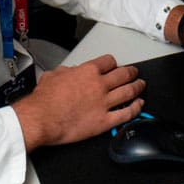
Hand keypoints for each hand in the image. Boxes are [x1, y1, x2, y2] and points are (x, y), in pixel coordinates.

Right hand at [10, 54, 145, 150]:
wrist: (43, 118)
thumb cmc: (45, 99)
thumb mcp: (53, 75)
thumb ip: (66, 71)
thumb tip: (70, 72)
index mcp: (87, 71)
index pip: (108, 61)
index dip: (113, 63)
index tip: (115, 66)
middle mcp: (99, 85)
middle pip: (123, 75)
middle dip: (131, 72)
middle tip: (135, 72)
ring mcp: (104, 103)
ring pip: (129, 92)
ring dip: (137, 87)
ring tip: (141, 85)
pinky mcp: (105, 121)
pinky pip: (126, 113)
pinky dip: (136, 108)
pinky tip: (139, 105)